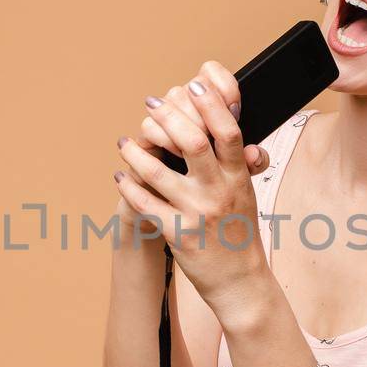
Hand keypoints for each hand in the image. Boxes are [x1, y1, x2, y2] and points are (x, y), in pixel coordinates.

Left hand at [114, 65, 268, 232]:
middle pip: (191, 141)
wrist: (239, 281)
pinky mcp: (176, 233)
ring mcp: (196, 213)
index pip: (228, 131)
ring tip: (124, 142)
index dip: (211, 104)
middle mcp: (218, 192)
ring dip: (134, 151)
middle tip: (152, 103)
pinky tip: (120, 175)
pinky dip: (128, 186)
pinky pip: (144, 203)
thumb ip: (235, 162)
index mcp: (238, 177)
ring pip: (157, 171)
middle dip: (168, 116)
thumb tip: (224, 124)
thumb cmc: (239, 232)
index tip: (194, 86)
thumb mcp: (245, 193)